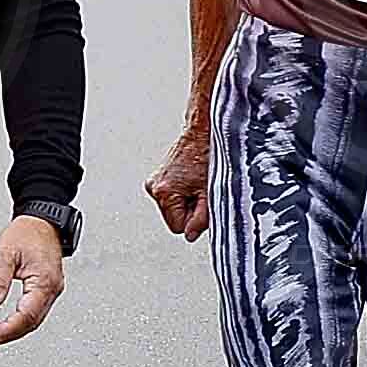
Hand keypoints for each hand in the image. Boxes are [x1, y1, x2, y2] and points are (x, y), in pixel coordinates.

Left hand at [0, 216, 68, 347]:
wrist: (43, 220)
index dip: (7, 330)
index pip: (26, 315)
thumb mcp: (5, 253)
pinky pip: (36, 310)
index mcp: (44, 282)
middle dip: (10, 334)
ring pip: (35, 319)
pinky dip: (21, 320)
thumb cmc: (28, 232)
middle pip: (32, 322)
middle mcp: (53, 288)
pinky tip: (8, 322)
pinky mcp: (49, 287)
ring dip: (15, 329)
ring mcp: (53, 289)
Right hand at [145, 121, 212, 241]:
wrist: (203, 131)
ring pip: (174, 206)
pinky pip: (173, 195)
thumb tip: (190, 235)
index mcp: (163, 193)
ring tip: (198, 182)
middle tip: (202, 191)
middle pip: (174, 217)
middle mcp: (154, 187)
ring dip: (187, 199)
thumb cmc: (209, 155)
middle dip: (190, 209)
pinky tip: (192, 178)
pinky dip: (184, 190)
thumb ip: (202, 219)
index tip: (203, 203)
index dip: (194, 220)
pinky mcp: (159, 176)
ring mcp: (155, 181)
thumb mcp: (212, 192)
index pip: (178, 227)